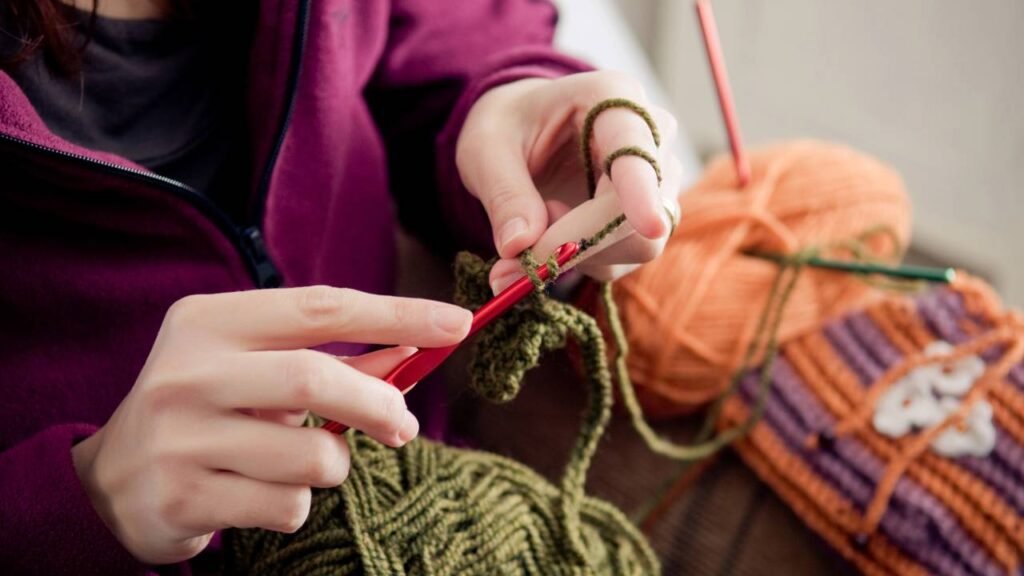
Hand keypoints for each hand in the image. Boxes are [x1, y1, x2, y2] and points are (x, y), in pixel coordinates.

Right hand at [71, 287, 470, 564]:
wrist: (111, 481)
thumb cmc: (208, 410)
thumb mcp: (258, 369)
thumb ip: (331, 360)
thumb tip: (413, 354)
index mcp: (209, 321)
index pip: (321, 307)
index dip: (397, 314)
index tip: (457, 323)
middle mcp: (188, 371)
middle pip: (317, 377)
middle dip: (379, 404)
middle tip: (404, 426)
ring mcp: (179, 436)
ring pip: (311, 455)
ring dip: (330, 465)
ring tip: (297, 462)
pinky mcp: (182, 497)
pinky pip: (286, 507)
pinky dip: (297, 506)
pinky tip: (259, 495)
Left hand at [455, 71, 683, 292]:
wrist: (523, 130)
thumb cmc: (508, 127)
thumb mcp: (486, 149)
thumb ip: (504, 195)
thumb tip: (519, 246)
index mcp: (612, 99)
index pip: (636, 151)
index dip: (643, 191)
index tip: (648, 226)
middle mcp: (650, 137)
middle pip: (641, 214)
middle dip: (579, 242)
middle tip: (517, 253)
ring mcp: (656, 181)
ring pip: (635, 244)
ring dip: (574, 256)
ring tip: (526, 234)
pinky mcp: (646, 219)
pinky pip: (620, 259)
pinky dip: (577, 264)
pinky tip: (546, 240)